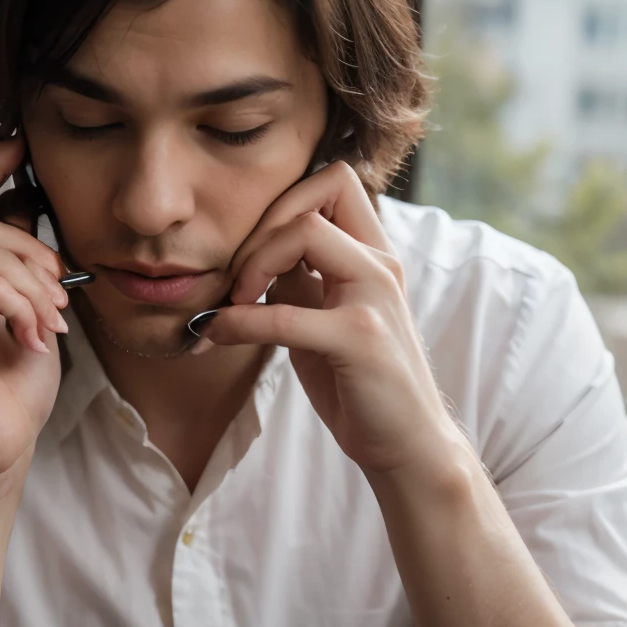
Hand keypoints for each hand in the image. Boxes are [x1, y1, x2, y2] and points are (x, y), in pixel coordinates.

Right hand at [0, 137, 68, 490]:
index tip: (25, 146)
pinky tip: (32, 339)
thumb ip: (25, 265)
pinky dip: (14, 306)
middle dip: (27, 249)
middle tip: (58, 294)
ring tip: (47, 321)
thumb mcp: (33, 313)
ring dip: (23, 279)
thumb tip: (32, 203)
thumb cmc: (9, 393)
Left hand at [195, 162, 467, 477]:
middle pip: (318, 190)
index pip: (333, 180)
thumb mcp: (325, 319)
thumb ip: (299, 281)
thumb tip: (250, 257)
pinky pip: (284, 313)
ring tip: (234, 302)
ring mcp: (374, 298)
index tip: (252, 251)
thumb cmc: (361, 383)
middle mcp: (381, 265)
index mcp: (374, 255)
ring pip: (305, 232)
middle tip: (235, 278)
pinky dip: (239, 322)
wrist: (407, 446)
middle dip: (261, 225)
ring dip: (253, 262)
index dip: (283, 201)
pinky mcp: (360, 339)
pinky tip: (218, 335)